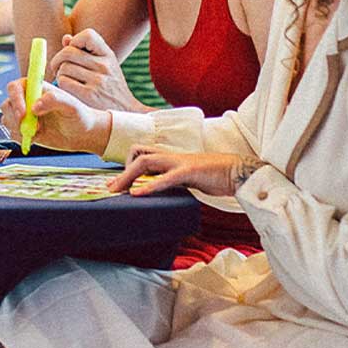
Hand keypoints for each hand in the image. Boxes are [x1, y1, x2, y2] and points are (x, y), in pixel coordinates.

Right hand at [1, 78, 111, 154]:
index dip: (15, 99)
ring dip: (18, 129)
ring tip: (39, 131)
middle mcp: (26, 99)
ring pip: (6, 120)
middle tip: (34, 129)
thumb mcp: (71, 106)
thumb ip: (54, 100)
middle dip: (15, 119)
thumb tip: (35, 106)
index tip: (24, 114)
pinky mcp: (23, 128)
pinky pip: (12, 133)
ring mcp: (23, 114)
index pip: (15, 87)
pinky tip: (37, 137)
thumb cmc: (78, 115)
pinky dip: (21, 137)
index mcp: (36, 87)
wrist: (81, 134)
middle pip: (6, 105)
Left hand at [49, 29, 147, 111]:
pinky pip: (63, 82)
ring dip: (59, 74)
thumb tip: (66, 38)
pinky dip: (61, 85)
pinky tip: (68, 90)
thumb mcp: (105, 66)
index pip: (87, 35)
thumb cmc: (110, 87)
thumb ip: (86, 51)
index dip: (75, 41)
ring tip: (66, 81)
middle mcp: (104, 66)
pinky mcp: (89, 96)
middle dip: (58, 60)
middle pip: (68, 52)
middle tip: (59, 68)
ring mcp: (97, 81)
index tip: (73, 52)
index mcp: (108, 55)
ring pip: (63, 68)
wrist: (125, 113)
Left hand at [106, 146, 242, 196]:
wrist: (237, 172)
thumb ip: (172, 180)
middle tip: (111, 189)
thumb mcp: (188, 178)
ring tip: (118, 190)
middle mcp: (172, 156)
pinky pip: (166, 177)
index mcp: (171, 158)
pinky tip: (138, 194)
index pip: (142, 153)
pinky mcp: (190, 171)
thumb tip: (158, 191)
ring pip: (146, 161)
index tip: (117, 183)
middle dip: (122, 172)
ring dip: (129, 176)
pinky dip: (150, 186)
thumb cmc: (213, 176)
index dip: (127, 166)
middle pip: (139, 154)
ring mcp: (180, 162)